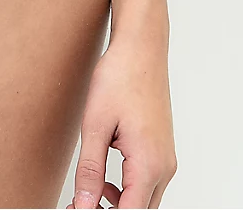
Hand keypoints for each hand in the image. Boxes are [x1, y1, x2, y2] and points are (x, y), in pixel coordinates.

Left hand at [67, 29, 177, 208]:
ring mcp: (166, 159)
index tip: (77, 209)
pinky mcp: (161, 150)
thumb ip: (90, 170)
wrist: (140, 48)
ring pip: (144, 199)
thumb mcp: (95, 125)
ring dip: (119, 202)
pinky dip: (127, 187)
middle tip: (78, 203)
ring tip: (90, 189)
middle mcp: (164, 167)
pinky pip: (147, 182)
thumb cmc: (120, 77)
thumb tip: (83, 205)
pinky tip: (105, 176)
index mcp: (149, 164)